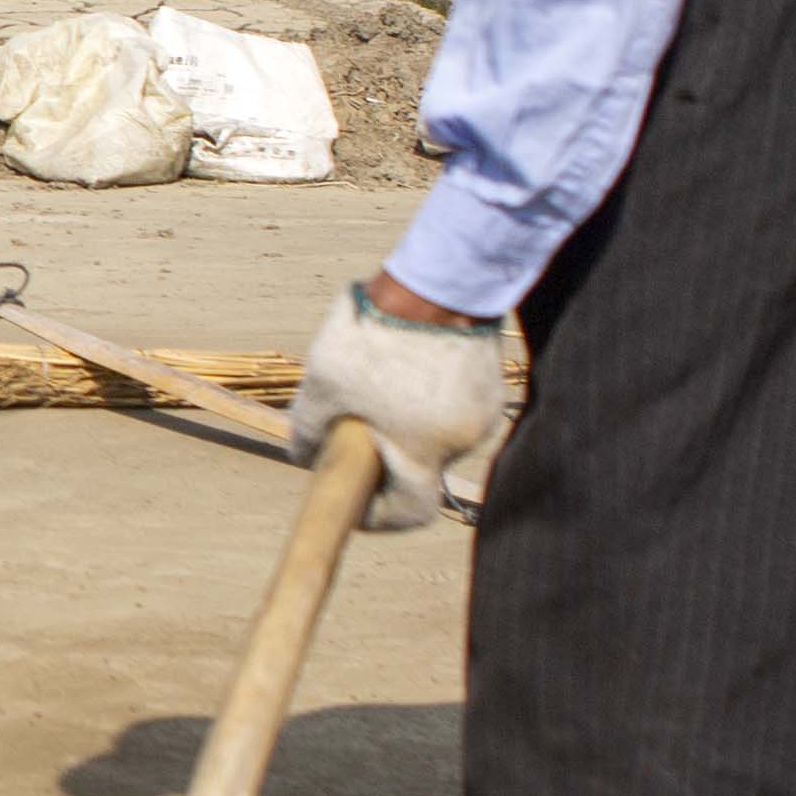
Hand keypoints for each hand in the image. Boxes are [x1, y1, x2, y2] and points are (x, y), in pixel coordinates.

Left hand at [293, 278, 511, 532]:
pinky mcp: (491, 381)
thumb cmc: (376, 334)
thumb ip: (309, 430)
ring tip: (378, 378)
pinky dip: (427, 397)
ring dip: (405, 422)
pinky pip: (453, 404)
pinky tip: (405, 362)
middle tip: (354, 427)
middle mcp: (464, 440)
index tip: (356, 506)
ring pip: (434, 433)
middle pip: (419, 468)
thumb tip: (304, 458)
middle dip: (385, 456)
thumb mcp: (323, 383)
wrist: (438, 280)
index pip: (409, 512)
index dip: (378, 516)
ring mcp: (483, 410)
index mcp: (425, 451)